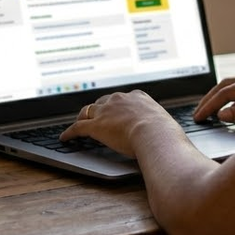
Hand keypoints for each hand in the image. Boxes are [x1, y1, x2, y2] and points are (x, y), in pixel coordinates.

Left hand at [60, 90, 181, 158]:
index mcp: (138, 97)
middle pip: (103, 102)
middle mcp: (120, 99)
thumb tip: (168, 137)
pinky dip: (70, 133)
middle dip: (98, 109)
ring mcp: (106, 111)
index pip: (122, 99)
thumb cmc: (165, 133)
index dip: (116, 105)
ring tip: (79, 123)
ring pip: (88, 111)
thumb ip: (160, 126)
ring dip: (83, 117)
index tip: (115, 110)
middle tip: (96, 117)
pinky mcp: (95, 126)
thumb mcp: (164, 124)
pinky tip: (65, 138)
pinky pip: (78, 127)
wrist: (155, 134)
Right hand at [193, 72, 234, 123]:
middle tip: (198, 113)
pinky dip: (234, 102)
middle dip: (210, 98)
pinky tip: (231, 113)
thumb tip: (223, 114)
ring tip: (210, 112)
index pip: (226, 92)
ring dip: (221, 99)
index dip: (210, 104)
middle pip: (226, 85)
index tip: (199, 116)